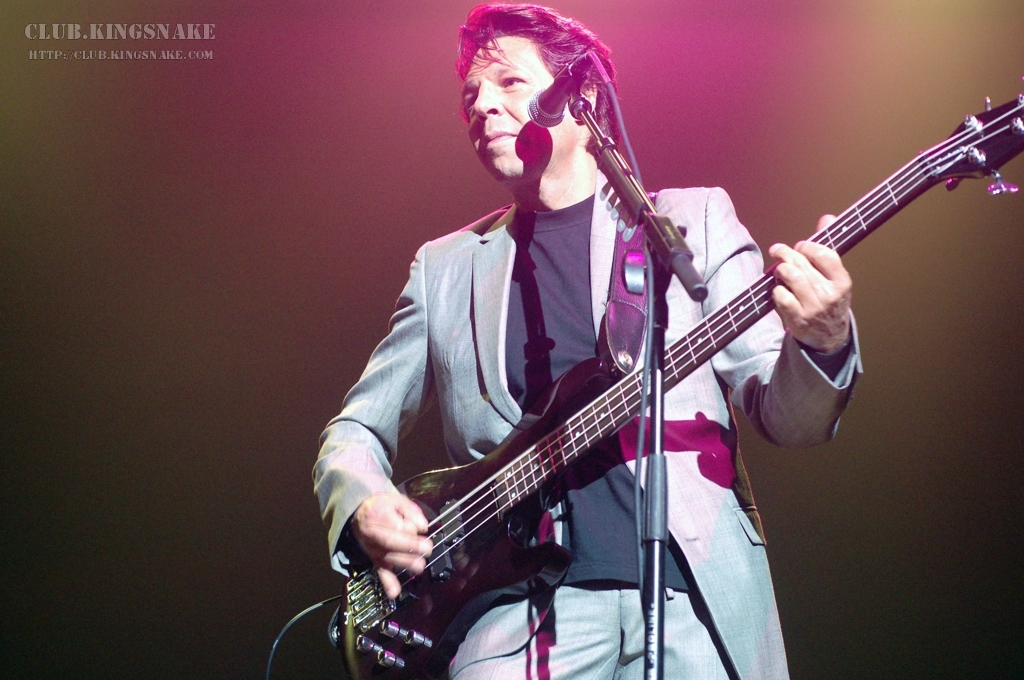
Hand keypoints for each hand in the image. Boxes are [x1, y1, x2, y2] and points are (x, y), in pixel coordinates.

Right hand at [351, 493, 432, 599]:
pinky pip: (380, 571)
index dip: (412, 530)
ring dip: (405, 563)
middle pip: (391, 543)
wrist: (359, 513)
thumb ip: (411, 511)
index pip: (397, 526)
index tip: (423, 529)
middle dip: (411, 547)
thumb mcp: (396, 499)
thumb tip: (423, 526)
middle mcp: (373, 534)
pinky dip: (387, 583)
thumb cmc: (381, 506)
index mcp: (379, 516)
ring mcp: (373, 548)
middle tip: (427, 549)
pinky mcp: (375, 559)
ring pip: (388, 558)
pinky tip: (394, 592)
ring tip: (420, 565)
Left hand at [768, 215, 851, 353]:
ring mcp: (813, 308)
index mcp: (842, 282)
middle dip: (786, 253)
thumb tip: (827, 218)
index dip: (809, 247)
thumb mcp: (835, 277)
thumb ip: (827, 247)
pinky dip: (776, 290)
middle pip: (802, 264)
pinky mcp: (797, 319)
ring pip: (791, 278)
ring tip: (779, 268)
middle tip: (778, 250)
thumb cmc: (830, 301)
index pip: (825, 255)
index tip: (801, 246)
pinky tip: (778, 289)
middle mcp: (829, 295)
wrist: (829, 338)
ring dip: (780, 269)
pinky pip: (781, 296)